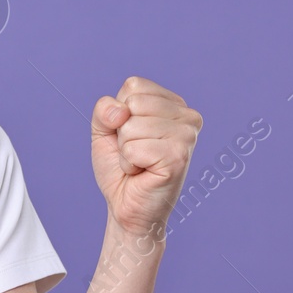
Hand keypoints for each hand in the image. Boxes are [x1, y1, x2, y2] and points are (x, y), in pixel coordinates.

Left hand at [90, 75, 201, 237]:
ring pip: (131, 127)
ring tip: (140, 164)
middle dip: (122, 133)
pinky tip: (143, 173)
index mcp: (174, 103)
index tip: (131, 136)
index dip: (119, 113)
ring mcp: (187, 136)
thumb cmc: (120, 168)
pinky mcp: (179, 157)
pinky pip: (133, 149)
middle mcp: (188, 116)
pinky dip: (129, 164)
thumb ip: (104, 109)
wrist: (126, 207)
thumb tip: (121, 112)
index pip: (133, 86)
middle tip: (136, 153)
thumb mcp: (104, 130)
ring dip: (125, 151)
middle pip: (132, 104)